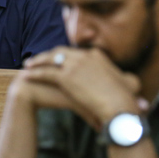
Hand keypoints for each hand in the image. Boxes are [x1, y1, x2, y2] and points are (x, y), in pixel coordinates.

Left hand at [22, 47, 141, 129]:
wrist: (119, 105)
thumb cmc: (125, 99)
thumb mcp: (128, 83)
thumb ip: (124, 79)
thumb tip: (131, 80)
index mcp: (97, 56)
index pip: (76, 52)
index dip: (64, 55)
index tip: (57, 58)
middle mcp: (84, 56)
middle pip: (60, 52)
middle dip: (48, 55)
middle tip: (38, 59)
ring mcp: (74, 65)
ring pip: (50, 59)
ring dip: (38, 61)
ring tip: (28, 65)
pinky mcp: (66, 76)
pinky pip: (46, 73)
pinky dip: (35, 73)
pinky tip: (27, 76)